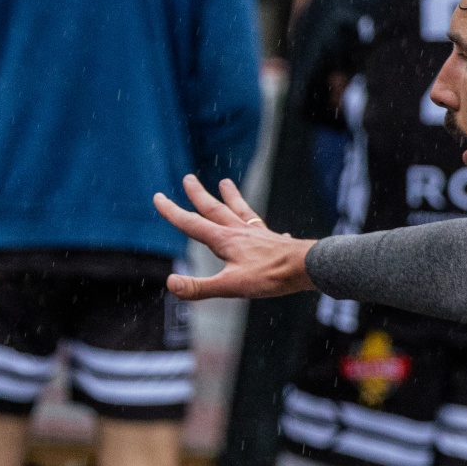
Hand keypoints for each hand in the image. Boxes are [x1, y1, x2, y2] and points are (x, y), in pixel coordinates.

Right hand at [154, 175, 317, 300]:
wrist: (308, 267)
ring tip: (225, 183)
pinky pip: (264, 228)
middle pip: (214, 209)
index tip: (158, 197)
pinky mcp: (274, 241)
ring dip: (230, 197)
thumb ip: (199, 287)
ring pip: (239, 211)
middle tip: (188, 178)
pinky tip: (271, 228)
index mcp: (224, 240)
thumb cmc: (271, 276)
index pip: (191, 224)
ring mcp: (258, 234)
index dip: (172, 211)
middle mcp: (239, 232)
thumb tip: (170, 283)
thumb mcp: (230, 286)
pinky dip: (262, 225)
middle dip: (198, 195)